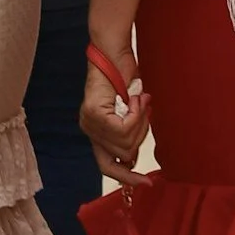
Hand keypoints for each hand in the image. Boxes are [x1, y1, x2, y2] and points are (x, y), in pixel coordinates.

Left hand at [80, 39, 151, 180]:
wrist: (113, 52)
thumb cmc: (124, 77)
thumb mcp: (130, 111)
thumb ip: (129, 133)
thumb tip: (133, 159)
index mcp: (95, 131)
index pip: (106, 166)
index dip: (126, 176)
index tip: (145, 182)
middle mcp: (89, 129)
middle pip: (123, 155)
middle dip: (140, 135)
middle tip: (144, 110)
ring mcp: (90, 122)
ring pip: (125, 143)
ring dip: (140, 122)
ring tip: (139, 101)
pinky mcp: (95, 113)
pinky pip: (124, 129)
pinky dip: (137, 115)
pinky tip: (136, 99)